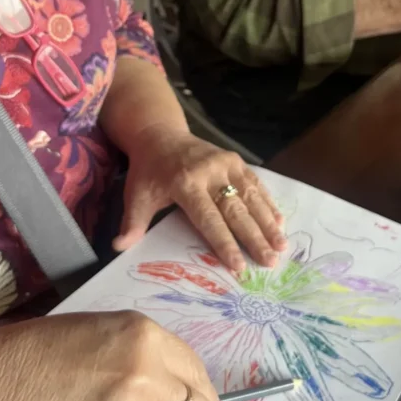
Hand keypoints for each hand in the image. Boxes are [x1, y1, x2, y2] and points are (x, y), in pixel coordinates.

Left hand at [113, 126, 286, 271]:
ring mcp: (225, 163)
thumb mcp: (136, 196)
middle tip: (270, 261)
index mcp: (185, 183)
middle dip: (254, 237)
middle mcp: (209, 172)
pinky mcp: (235, 159)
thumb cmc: (148, 171)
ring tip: (282, 246)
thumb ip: (132, 223)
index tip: (239, 265)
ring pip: (251, 197)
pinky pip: (255, 184)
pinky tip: (280, 223)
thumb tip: (119, 248)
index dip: (224, 243)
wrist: (160, 134)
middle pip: (235, 210)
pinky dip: (268, 203)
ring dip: (268, 223)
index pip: (208, 218)